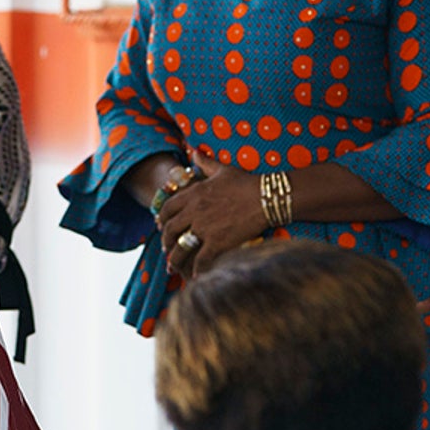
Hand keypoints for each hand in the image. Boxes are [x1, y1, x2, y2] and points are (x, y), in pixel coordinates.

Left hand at [156, 156, 267, 277]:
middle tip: (166, 249)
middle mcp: (194, 211)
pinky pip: (200, 260)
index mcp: (193, 194)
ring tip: (173, 266)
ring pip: (181, 247)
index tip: (161, 226)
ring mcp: (205, 228)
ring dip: (174, 259)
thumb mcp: (223, 169)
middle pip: (170, 229)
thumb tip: (194, 152)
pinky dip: (195, 270)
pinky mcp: (218, 243)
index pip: (168, 208)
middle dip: (166, 241)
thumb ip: (205, 163)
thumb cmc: (247, 183)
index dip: (162, 219)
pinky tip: (194, 277)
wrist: (268, 197)